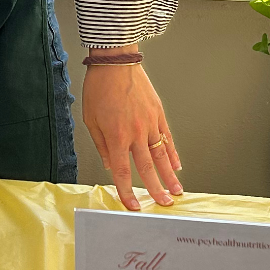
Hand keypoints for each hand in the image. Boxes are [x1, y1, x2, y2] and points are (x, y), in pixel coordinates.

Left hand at [81, 60, 181, 209]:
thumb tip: (109, 165)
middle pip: (147, 169)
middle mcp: (135, 133)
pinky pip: (168, 138)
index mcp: (116, 137)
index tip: (132, 206)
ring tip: (177, 191)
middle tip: (164, 204)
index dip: (127, 192)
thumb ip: (101, 145)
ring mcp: (150, 124)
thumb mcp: (91, 120)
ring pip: (162, 156)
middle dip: (156, 190)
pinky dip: (173, 153)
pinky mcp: (158, 114)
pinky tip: (178, 165)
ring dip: (170, 176)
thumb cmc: (99, 88)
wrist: (115, 63)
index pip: (122, 172)